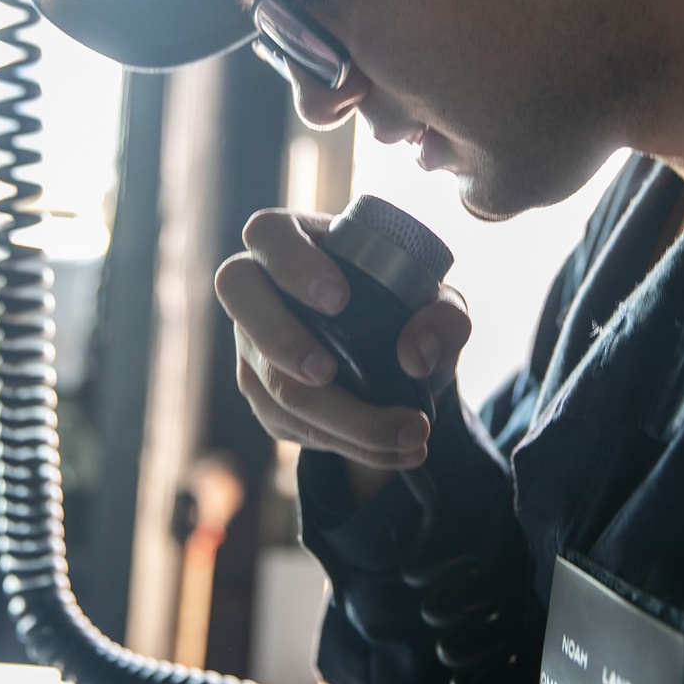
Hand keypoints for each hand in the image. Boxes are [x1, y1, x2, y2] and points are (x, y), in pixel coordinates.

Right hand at [215, 210, 470, 482]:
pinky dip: (347, 443)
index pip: (270, 235)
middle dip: (280, 339)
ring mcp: (252, 343)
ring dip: (342, 419)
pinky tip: (395, 449)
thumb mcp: (440, 307)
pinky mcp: (261, 394)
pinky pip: (287, 424)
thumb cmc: (409, 312)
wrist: (399, 363)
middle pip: (238, 295)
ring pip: (270, 381)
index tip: (339, 300)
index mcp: (299, 242)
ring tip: (411, 433)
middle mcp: (262, 287)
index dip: (293, 265)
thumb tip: (415, 355)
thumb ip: (444, 318)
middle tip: (326, 372)